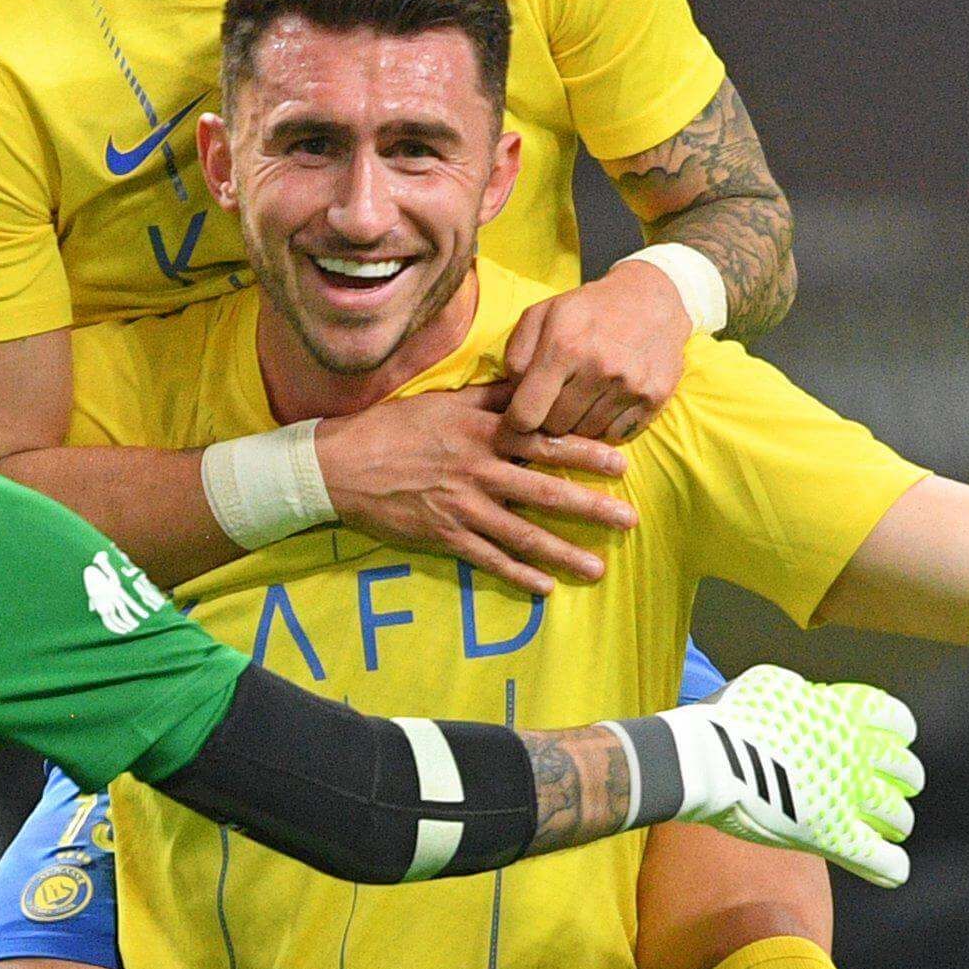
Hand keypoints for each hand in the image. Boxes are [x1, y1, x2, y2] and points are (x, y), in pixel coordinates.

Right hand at [315, 384, 636, 595]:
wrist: (340, 465)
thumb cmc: (394, 427)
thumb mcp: (445, 400)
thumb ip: (491, 396)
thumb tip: (531, 380)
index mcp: (481, 433)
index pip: (543, 442)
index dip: (583, 452)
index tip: (620, 462)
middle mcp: (478, 471)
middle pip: (544, 492)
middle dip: (590, 508)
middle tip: (629, 519)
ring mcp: (462, 508)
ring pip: (522, 534)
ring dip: (563, 552)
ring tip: (598, 568)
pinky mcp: (444, 536)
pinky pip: (489, 559)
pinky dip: (518, 575)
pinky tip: (545, 588)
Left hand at [501, 260, 691, 441]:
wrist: (652, 298)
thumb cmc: (587, 309)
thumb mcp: (543, 314)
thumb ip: (516, 354)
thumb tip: (509, 396)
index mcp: (564, 345)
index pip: (526, 413)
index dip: (517, 421)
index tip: (521, 416)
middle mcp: (599, 366)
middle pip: (555, 427)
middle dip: (550, 417)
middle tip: (557, 398)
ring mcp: (630, 385)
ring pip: (586, 434)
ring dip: (580, 421)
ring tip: (585, 394)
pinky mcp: (654, 398)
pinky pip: (616, 435)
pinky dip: (607, 424)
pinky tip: (608, 399)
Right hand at [671, 666, 922, 887]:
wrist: (707, 758)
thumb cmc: (729, 717)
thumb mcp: (773, 685)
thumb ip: (804, 696)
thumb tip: (810, 704)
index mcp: (844, 714)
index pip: (896, 721)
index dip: (897, 733)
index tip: (891, 740)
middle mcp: (856, 755)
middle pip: (907, 772)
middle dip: (904, 780)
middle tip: (889, 788)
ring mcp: (848, 797)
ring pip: (899, 817)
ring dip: (896, 822)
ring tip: (886, 828)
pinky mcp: (834, 836)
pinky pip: (882, 860)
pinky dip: (890, 867)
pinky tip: (889, 869)